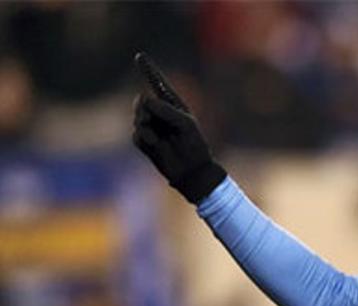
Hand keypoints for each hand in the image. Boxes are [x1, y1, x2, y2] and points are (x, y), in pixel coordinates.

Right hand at [131, 52, 225, 203]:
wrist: (191, 170)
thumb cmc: (194, 145)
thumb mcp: (184, 123)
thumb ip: (165, 109)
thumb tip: (144, 98)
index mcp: (172, 106)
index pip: (158, 84)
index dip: (149, 71)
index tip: (140, 57)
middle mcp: (159, 114)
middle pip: (142, 101)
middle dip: (145, 109)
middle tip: (152, 118)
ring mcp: (150, 126)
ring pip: (137, 117)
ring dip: (146, 125)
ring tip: (159, 137)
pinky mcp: (144, 141)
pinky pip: (137, 134)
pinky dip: (146, 138)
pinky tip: (157, 145)